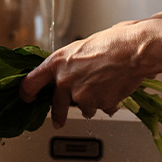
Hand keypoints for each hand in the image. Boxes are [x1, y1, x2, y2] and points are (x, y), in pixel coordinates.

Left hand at [20, 20, 146, 127]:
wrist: (134, 51)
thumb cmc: (115, 42)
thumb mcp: (84, 46)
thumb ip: (73, 62)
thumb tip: (74, 68)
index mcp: (58, 62)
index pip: (31, 82)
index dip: (27, 93)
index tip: (27, 98)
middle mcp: (65, 80)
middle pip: (55, 105)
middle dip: (59, 114)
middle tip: (59, 120)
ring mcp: (80, 95)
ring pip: (82, 108)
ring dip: (91, 102)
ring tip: (104, 86)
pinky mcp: (96, 105)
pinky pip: (100, 108)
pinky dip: (106, 102)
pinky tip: (114, 88)